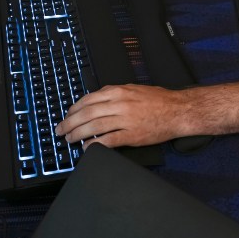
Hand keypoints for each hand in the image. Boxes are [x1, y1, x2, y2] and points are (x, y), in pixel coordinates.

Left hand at [55, 84, 189, 148]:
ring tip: (70, 139)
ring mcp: (125, 120)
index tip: (67, 115)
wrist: (178, 110)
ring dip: (78, 134)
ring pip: (94, 126)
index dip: (74, 109)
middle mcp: (119, 104)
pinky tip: (87, 148)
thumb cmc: (158, 100)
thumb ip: (114, 94)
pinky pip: (109, 140)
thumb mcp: (133, 89)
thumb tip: (95, 101)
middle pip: (87, 113)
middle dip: (70, 122)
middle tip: (60, 130)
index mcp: (118, 91)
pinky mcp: (132, 135)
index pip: (88, 100)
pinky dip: (95, 145)